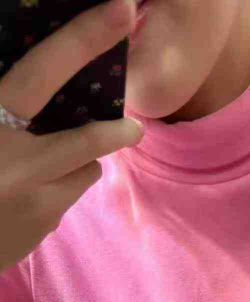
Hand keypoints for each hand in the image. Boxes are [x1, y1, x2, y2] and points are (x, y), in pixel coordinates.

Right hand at [0, 0, 143, 273]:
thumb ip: (6, 100)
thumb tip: (34, 88)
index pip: (42, 73)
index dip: (83, 39)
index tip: (124, 10)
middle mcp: (15, 163)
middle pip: (86, 141)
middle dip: (115, 132)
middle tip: (132, 127)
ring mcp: (32, 202)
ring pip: (82, 172)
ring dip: (74, 163)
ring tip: (44, 164)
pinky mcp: (40, 229)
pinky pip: (64, 199)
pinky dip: (55, 190)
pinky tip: (25, 194)